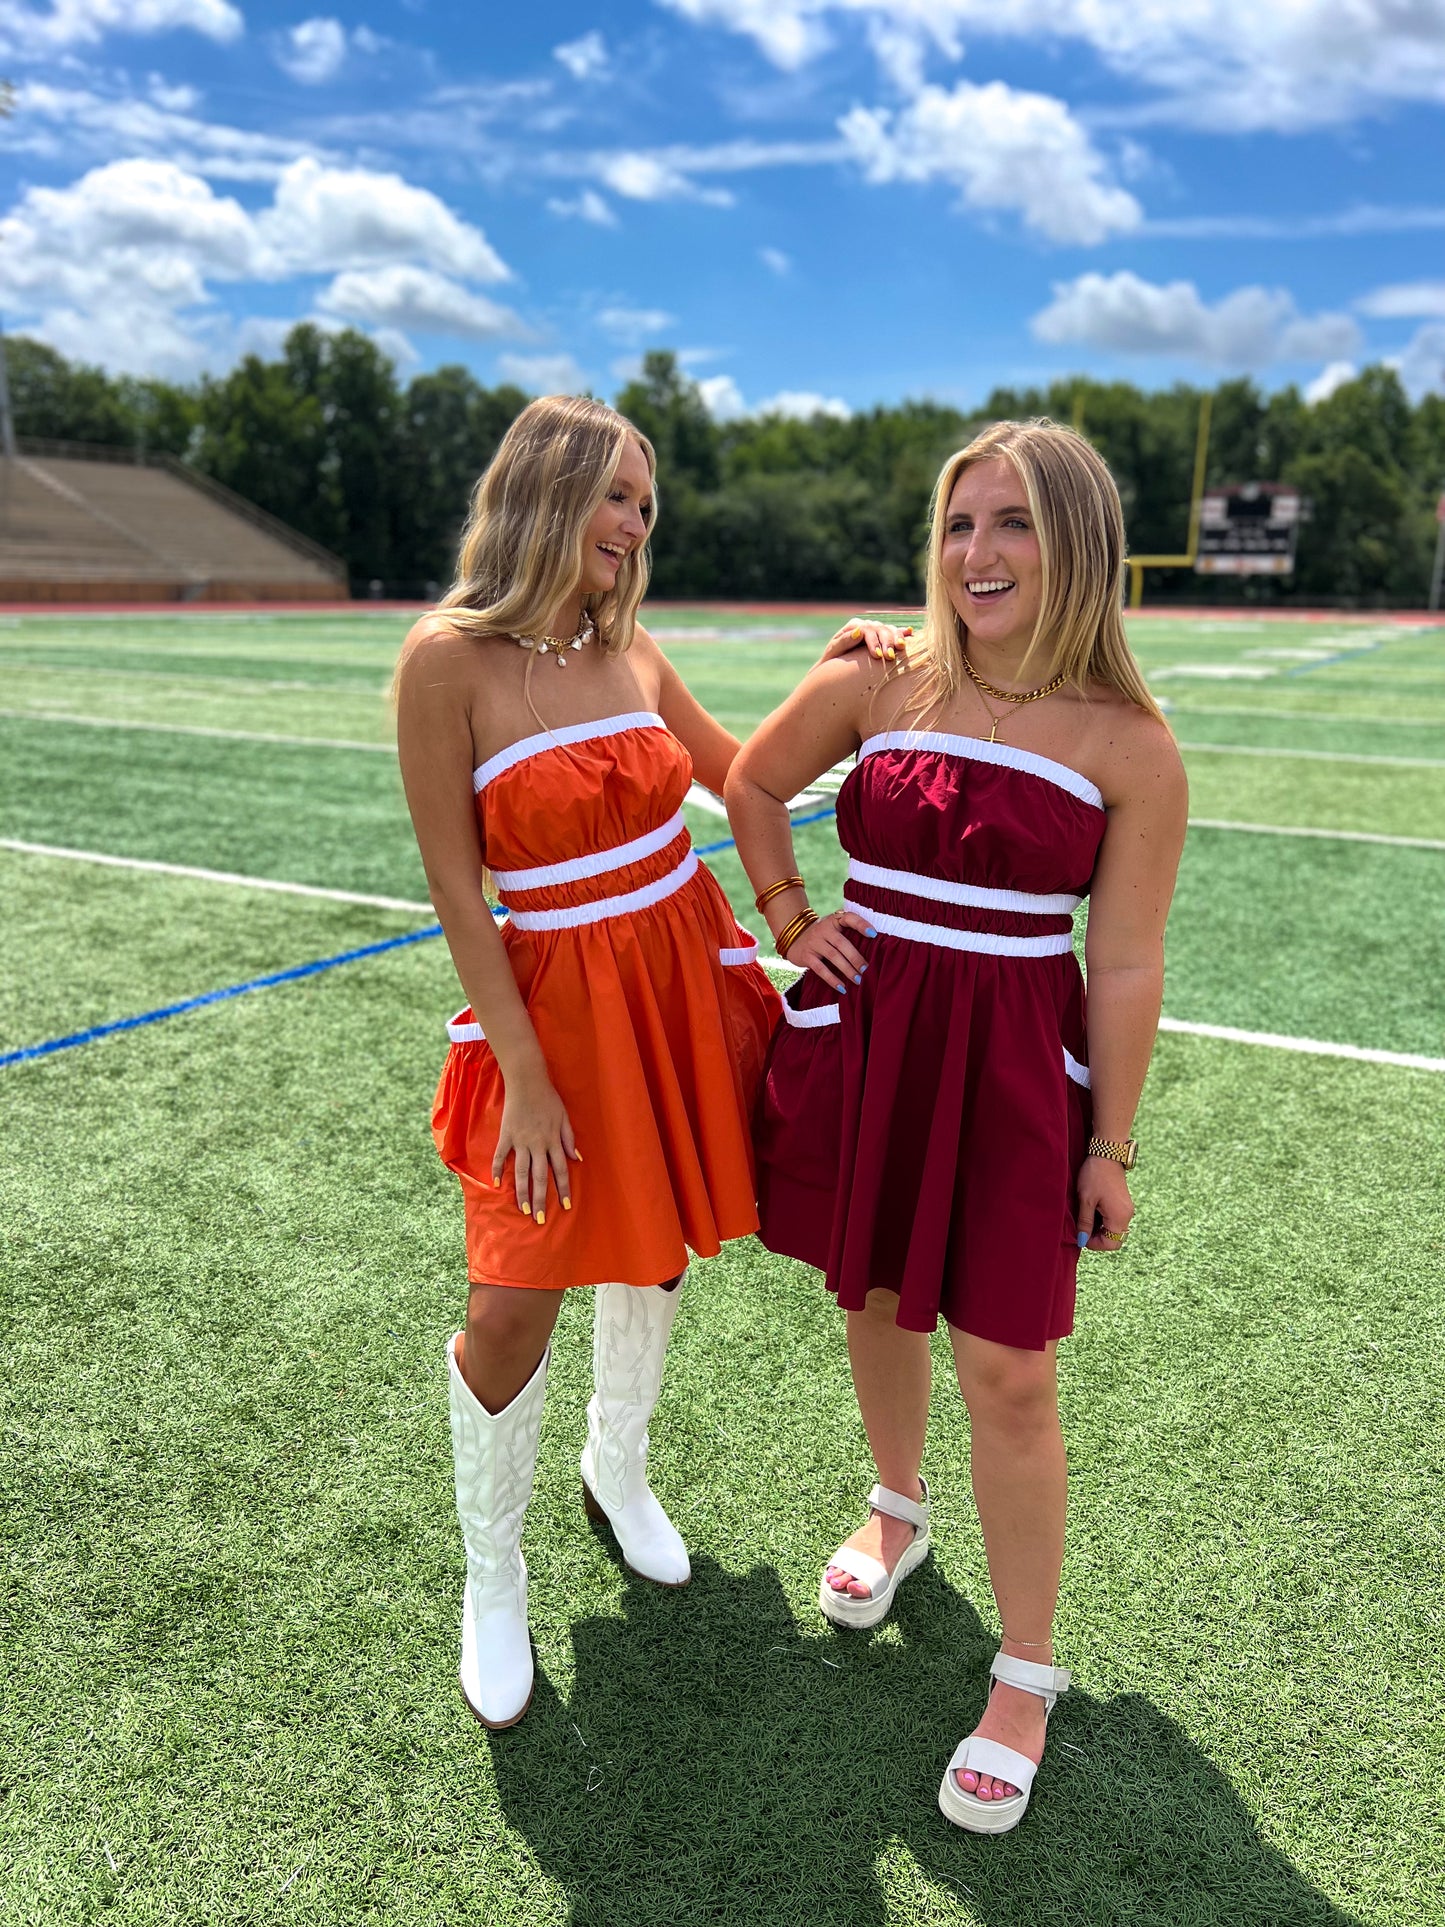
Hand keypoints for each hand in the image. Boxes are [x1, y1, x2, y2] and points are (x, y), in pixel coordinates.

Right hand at [492, 1066, 579, 1223]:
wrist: (527, 1081)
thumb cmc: (549, 1098)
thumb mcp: (564, 1117)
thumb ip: (569, 1139)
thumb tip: (577, 1159)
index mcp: (553, 1141)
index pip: (560, 1170)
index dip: (563, 1189)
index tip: (566, 1206)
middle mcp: (538, 1144)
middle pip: (540, 1177)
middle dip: (542, 1199)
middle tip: (541, 1219)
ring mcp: (520, 1141)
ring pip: (521, 1172)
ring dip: (522, 1192)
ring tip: (524, 1210)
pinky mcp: (506, 1135)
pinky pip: (500, 1156)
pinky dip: (496, 1170)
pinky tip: (496, 1185)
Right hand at [783, 908, 876, 993]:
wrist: (794, 937)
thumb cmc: (823, 935)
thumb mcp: (833, 927)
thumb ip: (849, 931)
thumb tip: (875, 948)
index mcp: (834, 920)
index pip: (849, 918)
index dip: (861, 925)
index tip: (874, 934)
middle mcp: (823, 929)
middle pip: (842, 943)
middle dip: (856, 957)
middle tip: (867, 969)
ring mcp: (814, 942)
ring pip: (833, 956)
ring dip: (847, 970)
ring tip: (859, 980)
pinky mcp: (807, 956)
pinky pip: (821, 969)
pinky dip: (832, 979)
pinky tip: (842, 988)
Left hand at [817, 619, 912, 666]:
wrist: (836, 667)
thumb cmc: (833, 660)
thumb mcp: (835, 651)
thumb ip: (845, 641)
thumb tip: (859, 632)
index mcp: (854, 626)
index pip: (867, 630)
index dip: (873, 642)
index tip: (877, 656)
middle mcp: (867, 626)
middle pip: (881, 629)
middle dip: (887, 642)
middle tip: (889, 657)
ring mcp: (876, 631)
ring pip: (890, 630)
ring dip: (897, 639)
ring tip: (900, 648)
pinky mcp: (883, 638)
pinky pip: (895, 633)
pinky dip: (902, 633)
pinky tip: (910, 632)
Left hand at [1075, 1155, 1134, 1252]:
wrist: (1107, 1153)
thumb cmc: (1094, 1175)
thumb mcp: (1085, 1200)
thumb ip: (1085, 1222)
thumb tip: (1082, 1240)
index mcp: (1119, 1217)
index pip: (1111, 1244)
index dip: (1094, 1244)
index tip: (1080, 1235)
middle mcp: (1127, 1215)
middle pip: (1114, 1239)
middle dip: (1097, 1238)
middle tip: (1082, 1229)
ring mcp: (1126, 1209)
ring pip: (1114, 1230)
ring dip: (1099, 1229)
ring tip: (1085, 1217)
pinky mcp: (1123, 1203)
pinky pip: (1115, 1220)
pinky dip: (1103, 1221)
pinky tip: (1091, 1210)